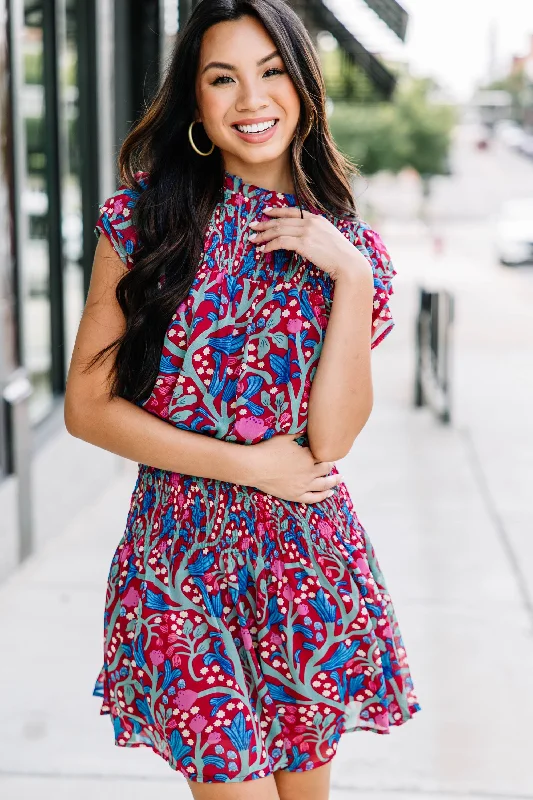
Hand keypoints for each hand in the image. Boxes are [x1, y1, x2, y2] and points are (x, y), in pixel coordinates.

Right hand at [245, 432, 342, 503]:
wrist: (254, 467)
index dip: (325, 453)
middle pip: (325, 469)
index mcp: (308, 457)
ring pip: (324, 485)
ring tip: (339, 479)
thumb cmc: (268, 449)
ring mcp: (303, 486)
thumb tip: (307, 428)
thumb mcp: (285, 437)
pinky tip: (329, 493)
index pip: (322, 455)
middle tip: (331, 463)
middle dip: (329, 465)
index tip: (327, 450)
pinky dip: (323, 496)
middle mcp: (309, 473)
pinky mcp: (295, 495)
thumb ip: (298, 433)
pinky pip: (313, 498)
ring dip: (333, 481)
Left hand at [249, 206, 371, 281]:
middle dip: (264, 224)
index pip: (292, 211)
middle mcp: (311, 222)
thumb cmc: (341, 256)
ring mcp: (307, 232)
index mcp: (317, 218)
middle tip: (252, 227)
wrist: (349, 263)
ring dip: (263, 235)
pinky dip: (269, 246)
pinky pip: (280, 242)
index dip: (276, 211)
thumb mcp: (329, 239)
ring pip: (278, 230)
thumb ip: (317, 235)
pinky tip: (263, 250)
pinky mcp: (303, 243)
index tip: (265, 212)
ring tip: (252, 240)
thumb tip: (305, 240)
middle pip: (281, 221)